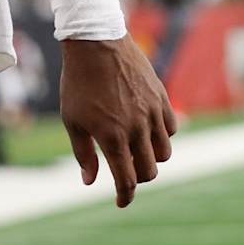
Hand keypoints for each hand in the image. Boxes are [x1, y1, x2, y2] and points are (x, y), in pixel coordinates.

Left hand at [59, 35, 176, 207]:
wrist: (95, 42)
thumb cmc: (78, 82)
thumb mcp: (72, 120)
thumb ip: (83, 153)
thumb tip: (90, 181)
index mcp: (112, 137)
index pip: (126, 180)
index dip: (124, 196)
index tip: (120, 202)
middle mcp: (136, 128)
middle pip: (148, 171)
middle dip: (137, 177)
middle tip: (125, 171)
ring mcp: (152, 112)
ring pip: (164, 153)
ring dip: (151, 158)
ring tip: (136, 149)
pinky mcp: (161, 98)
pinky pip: (171, 128)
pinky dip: (161, 135)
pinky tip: (147, 129)